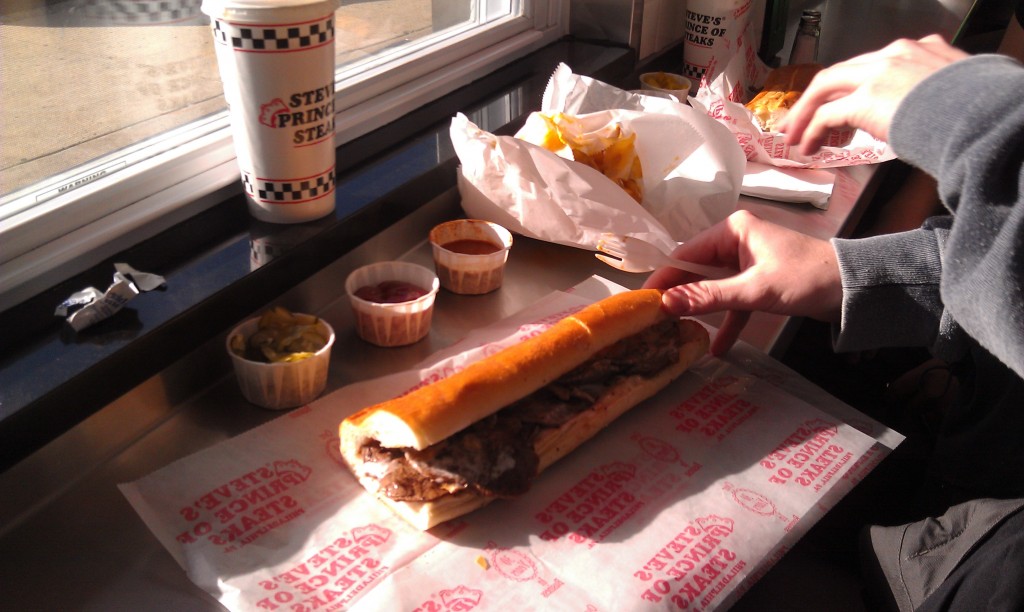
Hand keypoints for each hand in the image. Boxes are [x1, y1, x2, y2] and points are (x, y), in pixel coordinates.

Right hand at [642, 211, 842, 355]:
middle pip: (695, 270)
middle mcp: (735, 241)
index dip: (662, 279)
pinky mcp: (759, 281)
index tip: (642, 303)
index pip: (684, 254)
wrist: (853, 289)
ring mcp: (746, 262)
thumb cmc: (806, 279)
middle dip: (677, 296)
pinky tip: (715, 348)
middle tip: (652, 322)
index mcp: (731, 230)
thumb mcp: (754, 291)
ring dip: (699, 311)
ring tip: (674, 333)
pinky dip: (726, 322)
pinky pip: (733, 301)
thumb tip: (665, 304)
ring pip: (712, 287)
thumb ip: (709, 298)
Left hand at [776, 34, 968, 154]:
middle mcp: (894, 55)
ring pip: (825, 87)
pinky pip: (826, 115)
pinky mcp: (865, 98)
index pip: (871, 65)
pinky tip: (807, 147)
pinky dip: (812, 130)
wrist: (981, 114)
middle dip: (816, 97)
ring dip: (806, 113)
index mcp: (918, 50)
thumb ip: (930, 93)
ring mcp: (877, 74)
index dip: (849, 86)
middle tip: (800, 118)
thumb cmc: (976, 110)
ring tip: (795, 136)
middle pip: (841, 73)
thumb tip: (922, 114)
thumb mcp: (954, 91)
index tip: (839, 105)